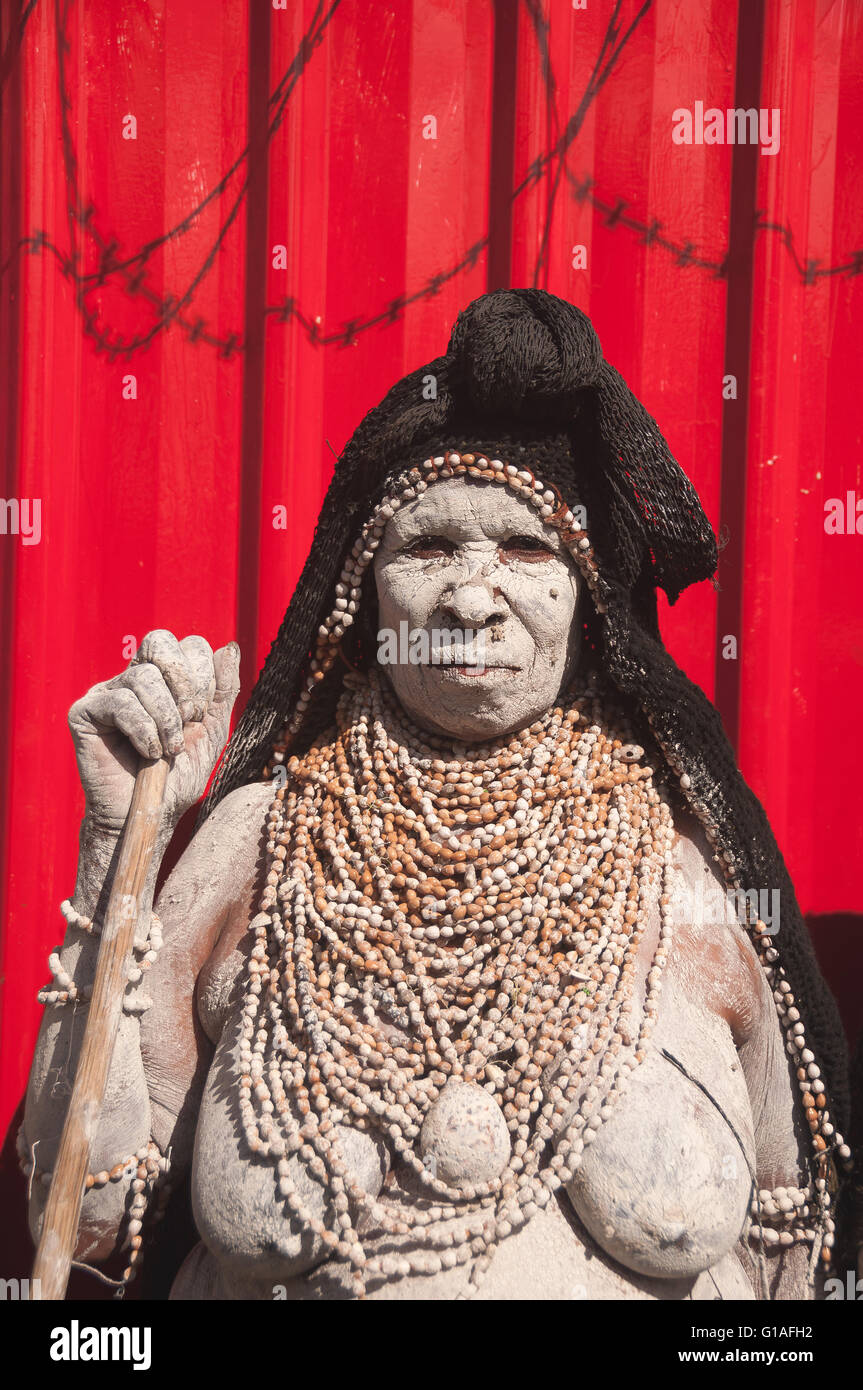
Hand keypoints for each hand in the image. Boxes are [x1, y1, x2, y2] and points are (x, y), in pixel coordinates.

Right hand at [68, 631, 240, 831]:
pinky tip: (148, 754)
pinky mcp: (84, 712)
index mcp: (164, 678)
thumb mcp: (212, 729)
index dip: (203, 675)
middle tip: (187, 721)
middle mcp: (132, 678)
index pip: (188, 645)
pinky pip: (120, 703)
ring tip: (168, 749)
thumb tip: (229, 647)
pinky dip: (144, 731)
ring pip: (144, 676)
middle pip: (160, 642)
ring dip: (166, 719)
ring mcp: (106, 692)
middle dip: (185, 685)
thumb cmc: (179, 775)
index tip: (200, 714)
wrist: (151, 814)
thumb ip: (222, 690)